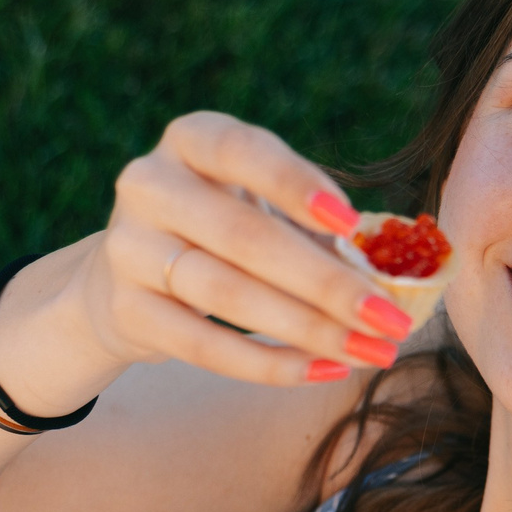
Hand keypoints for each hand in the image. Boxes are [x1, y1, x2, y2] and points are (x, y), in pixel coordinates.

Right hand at [74, 111, 418, 385]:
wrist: (122, 279)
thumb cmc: (219, 232)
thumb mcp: (257, 206)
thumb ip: (315, 228)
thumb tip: (389, 276)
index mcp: (190, 141)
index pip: (241, 151)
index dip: (295, 184)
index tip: (354, 225)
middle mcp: (150, 185)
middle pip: (244, 235)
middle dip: (326, 283)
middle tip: (390, 317)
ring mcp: (129, 248)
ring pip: (227, 294)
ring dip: (310, 329)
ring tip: (371, 351)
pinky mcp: (126, 310)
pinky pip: (204, 345)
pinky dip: (270, 364)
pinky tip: (325, 370)